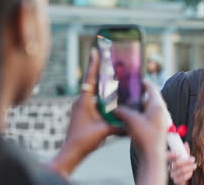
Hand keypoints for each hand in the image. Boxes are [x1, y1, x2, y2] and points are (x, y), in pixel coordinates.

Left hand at [48, 49, 119, 176]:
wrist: (71, 152)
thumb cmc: (84, 140)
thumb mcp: (104, 131)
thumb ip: (119, 125)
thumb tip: (133, 123)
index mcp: (84, 101)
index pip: (90, 78)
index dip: (93, 64)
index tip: (95, 50)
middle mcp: (81, 101)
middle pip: (91, 81)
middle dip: (98, 69)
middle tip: (104, 57)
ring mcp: (80, 107)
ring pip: (92, 91)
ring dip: (99, 82)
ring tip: (109, 73)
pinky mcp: (82, 113)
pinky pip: (92, 99)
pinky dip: (100, 95)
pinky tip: (108, 96)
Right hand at [114, 81, 167, 184]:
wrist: (152, 156)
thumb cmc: (145, 137)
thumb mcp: (131, 121)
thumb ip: (122, 112)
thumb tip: (114, 108)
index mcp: (157, 105)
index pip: (151, 88)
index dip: (143, 82)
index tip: (135, 78)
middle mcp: (160, 111)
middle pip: (149, 97)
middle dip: (138, 93)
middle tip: (127, 90)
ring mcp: (158, 119)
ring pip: (147, 107)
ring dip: (137, 104)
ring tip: (125, 102)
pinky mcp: (154, 127)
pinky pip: (146, 115)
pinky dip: (138, 113)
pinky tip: (128, 115)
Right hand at [168, 142, 196, 184]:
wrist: (185, 179)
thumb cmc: (185, 167)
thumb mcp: (185, 159)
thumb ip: (185, 152)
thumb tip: (186, 143)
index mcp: (171, 161)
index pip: (168, 156)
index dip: (171, 155)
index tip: (178, 153)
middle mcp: (170, 168)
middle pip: (177, 163)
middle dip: (186, 161)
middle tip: (193, 159)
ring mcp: (173, 175)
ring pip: (181, 170)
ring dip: (190, 167)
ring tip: (194, 165)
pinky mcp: (176, 181)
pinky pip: (183, 177)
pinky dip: (189, 174)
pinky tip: (191, 172)